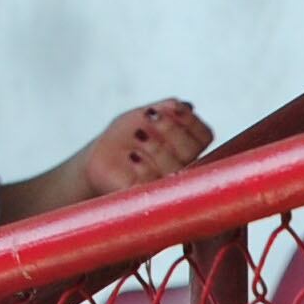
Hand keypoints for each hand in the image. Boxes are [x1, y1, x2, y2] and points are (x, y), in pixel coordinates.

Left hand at [71, 99, 212, 204]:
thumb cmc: (125, 136)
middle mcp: (183, 168)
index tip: (170, 107)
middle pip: (191, 150)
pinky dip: (145, 170)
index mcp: (189, 148)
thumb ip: (165, 109)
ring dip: (158, 147)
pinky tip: (134, 156)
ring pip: (175, 168)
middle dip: (171, 129)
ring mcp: (167, 184)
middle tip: (150, 118)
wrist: (100, 158)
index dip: (189, 121)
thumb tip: (184, 106)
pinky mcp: (147, 197)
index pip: (204, 136)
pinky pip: (154, 187)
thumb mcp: (143, 116)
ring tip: (138, 134)